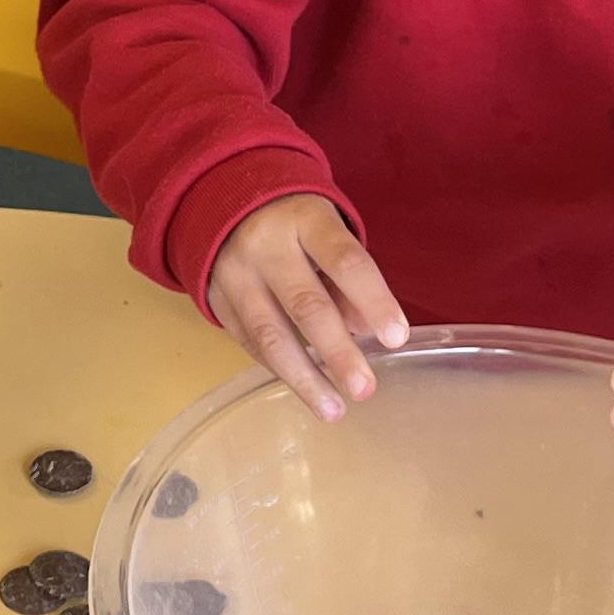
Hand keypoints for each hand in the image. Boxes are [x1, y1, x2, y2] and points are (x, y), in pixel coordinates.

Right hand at [206, 194, 407, 419]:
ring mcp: (235, 276)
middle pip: (305, 305)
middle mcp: (265, 247)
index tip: (396, 338)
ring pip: (270, 335)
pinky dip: (280, 370)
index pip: (345, 262)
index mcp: (305, 220)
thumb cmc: (295, 225)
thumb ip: (348, 281)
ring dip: (304, 378)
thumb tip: (366, 332)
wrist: (222, 204)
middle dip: (338, 353)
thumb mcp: (327, 234)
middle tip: (365, 389)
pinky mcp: (217, 302)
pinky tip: (306, 390)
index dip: (373, 301)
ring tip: (333, 410)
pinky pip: (250, 344)